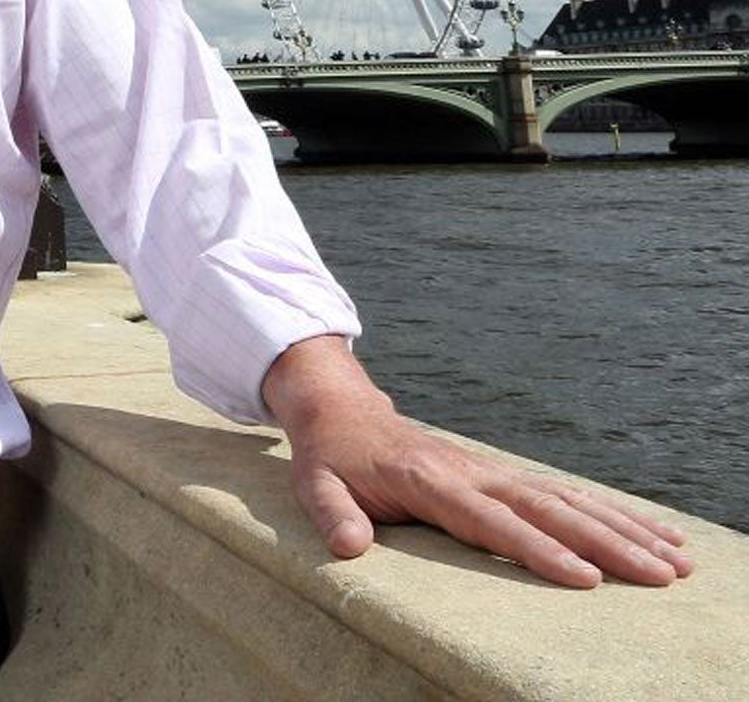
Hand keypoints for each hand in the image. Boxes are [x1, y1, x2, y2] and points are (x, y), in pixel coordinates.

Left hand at [263, 336, 694, 588]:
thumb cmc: (331, 456)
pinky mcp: (503, 476)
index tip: (583, 578)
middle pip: (548, 510)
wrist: (342, 411)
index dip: (537, 550)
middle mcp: (472, 473)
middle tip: (659, 575)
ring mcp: (492, 472)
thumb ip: (332, 514)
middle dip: (606, 544)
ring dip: (622, 529)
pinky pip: (564, 495)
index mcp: (431, 481)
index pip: (491, 522)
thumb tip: (349, 548)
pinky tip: (652, 533)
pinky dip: (609, 513)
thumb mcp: (314, 483)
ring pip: (567, 501)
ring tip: (676, 560)